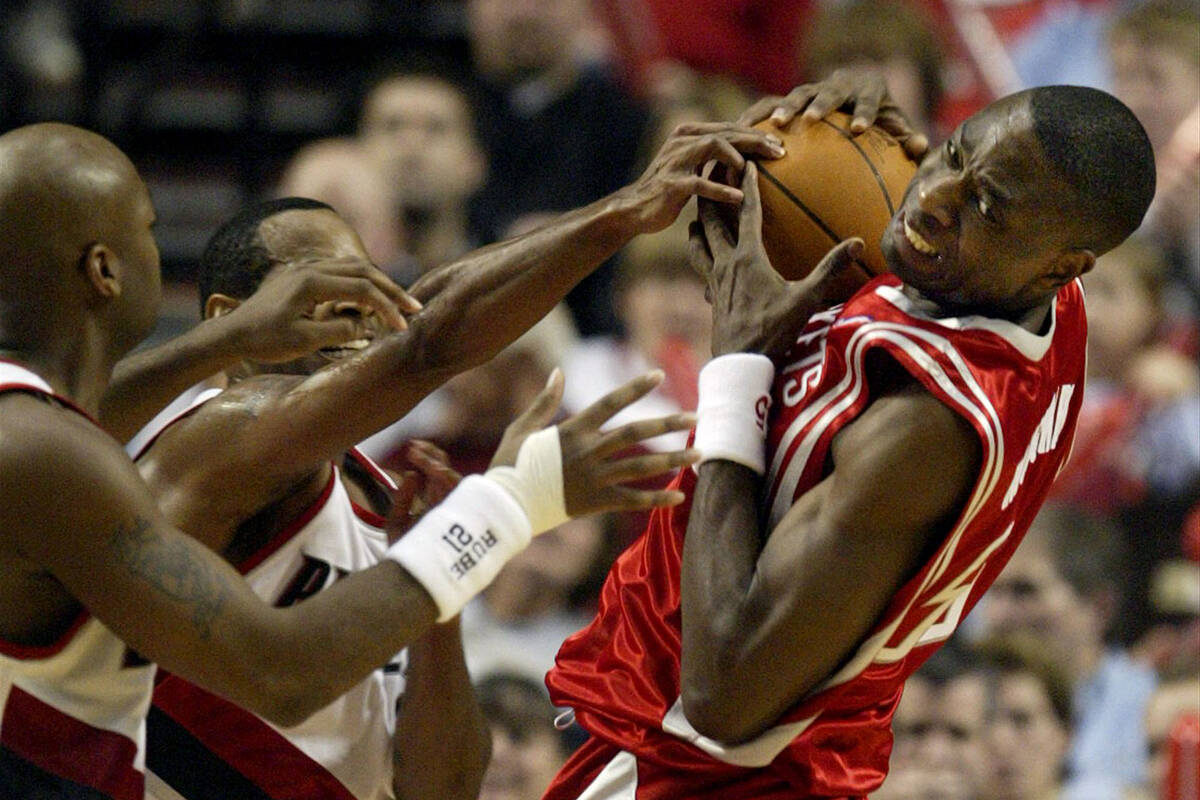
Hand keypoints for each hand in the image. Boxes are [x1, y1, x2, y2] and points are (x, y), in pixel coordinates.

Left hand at [221, 257, 420, 363]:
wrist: (232, 334)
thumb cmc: (264, 341)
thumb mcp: (303, 341)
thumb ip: (338, 331)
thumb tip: (364, 326)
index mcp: (312, 283)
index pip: (362, 289)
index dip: (386, 308)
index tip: (402, 327)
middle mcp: (311, 269)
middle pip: (364, 271)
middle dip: (391, 290)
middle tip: (414, 307)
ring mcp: (306, 269)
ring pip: (353, 268)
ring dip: (378, 284)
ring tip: (397, 302)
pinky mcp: (302, 275)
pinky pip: (340, 271)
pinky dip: (361, 282)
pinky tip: (369, 297)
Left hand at [386, 440, 461, 543]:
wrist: (412, 581)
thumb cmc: (406, 552)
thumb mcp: (395, 523)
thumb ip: (401, 499)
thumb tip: (411, 473)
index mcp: (433, 502)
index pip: (433, 473)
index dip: (425, 457)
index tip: (412, 446)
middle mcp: (446, 503)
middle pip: (444, 471)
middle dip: (432, 456)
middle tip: (415, 446)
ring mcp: (454, 510)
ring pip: (453, 478)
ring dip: (437, 464)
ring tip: (420, 456)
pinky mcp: (459, 517)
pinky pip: (461, 492)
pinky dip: (449, 478)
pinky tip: (436, 470)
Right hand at [492, 370, 698, 514]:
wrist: (504, 506)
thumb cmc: (509, 465)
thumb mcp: (522, 427)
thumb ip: (544, 400)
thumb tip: (558, 372)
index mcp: (572, 430)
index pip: (610, 402)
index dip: (636, 388)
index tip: (660, 375)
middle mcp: (588, 451)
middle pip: (636, 433)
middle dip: (667, 424)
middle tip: (695, 418)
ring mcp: (593, 477)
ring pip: (641, 466)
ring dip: (673, 459)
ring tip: (699, 454)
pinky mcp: (595, 502)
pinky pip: (632, 500)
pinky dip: (656, 499)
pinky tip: (679, 496)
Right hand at [615, 122, 786, 233]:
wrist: (635, 209)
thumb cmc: (668, 190)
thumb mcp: (690, 167)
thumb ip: (711, 156)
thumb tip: (745, 154)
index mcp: (688, 134)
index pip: (728, 127)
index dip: (755, 134)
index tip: (778, 144)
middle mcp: (682, 141)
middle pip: (726, 132)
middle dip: (756, 141)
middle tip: (780, 152)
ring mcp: (675, 160)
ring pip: (715, 147)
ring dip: (740, 158)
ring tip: (758, 171)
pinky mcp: (673, 184)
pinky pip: (701, 183)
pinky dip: (722, 190)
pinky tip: (739, 198)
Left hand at [691, 162, 866, 360]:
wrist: (740, 363)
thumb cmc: (774, 331)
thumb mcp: (807, 298)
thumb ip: (830, 267)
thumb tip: (859, 241)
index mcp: (747, 257)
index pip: (746, 211)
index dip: (746, 184)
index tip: (744, 161)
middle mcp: (725, 263)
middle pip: (711, 219)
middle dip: (710, 192)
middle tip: (708, 172)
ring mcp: (714, 281)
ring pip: (698, 243)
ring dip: (698, 224)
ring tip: (698, 211)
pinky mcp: (711, 297)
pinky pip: (702, 269)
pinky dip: (701, 256)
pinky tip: (707, 259)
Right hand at [737, 67, 927, 159]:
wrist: (855, 96)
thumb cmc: (879, 119)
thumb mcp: (896, 127)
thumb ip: (907, 138)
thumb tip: (920, 147)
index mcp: (867, 89)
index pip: (868, 99)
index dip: (864, 111)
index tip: (858, 128)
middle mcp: (838, 85)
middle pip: (827, 91)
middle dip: (820, 103)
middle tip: (811, 119)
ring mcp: (812, 90)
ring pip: (797, 94)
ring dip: (786, 107)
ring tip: (774, 124)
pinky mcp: (792, 100)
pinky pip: (770, 105)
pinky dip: (757, 116)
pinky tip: (738, 131)